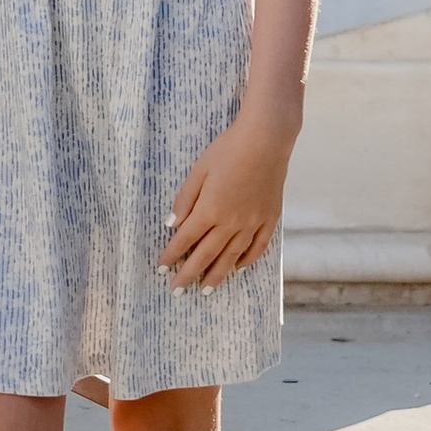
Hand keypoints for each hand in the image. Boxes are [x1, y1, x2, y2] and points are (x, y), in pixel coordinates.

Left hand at [160, 105, 297, 284]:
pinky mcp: (269, 219)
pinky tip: (237, 269)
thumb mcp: (199, 170)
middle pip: (207, 255)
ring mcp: (253, 223)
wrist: (266, 140)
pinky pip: (257, 248)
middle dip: (190, 274)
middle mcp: (231, 223)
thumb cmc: (228, 150)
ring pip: (232, 258)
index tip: (161, 268)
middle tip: (178, 290)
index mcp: (210, 210)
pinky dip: (246, 261)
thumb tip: (173, 225)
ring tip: (206, 290)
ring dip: (217, 275)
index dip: (172, 254)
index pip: (186, 239)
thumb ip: (185, 199)